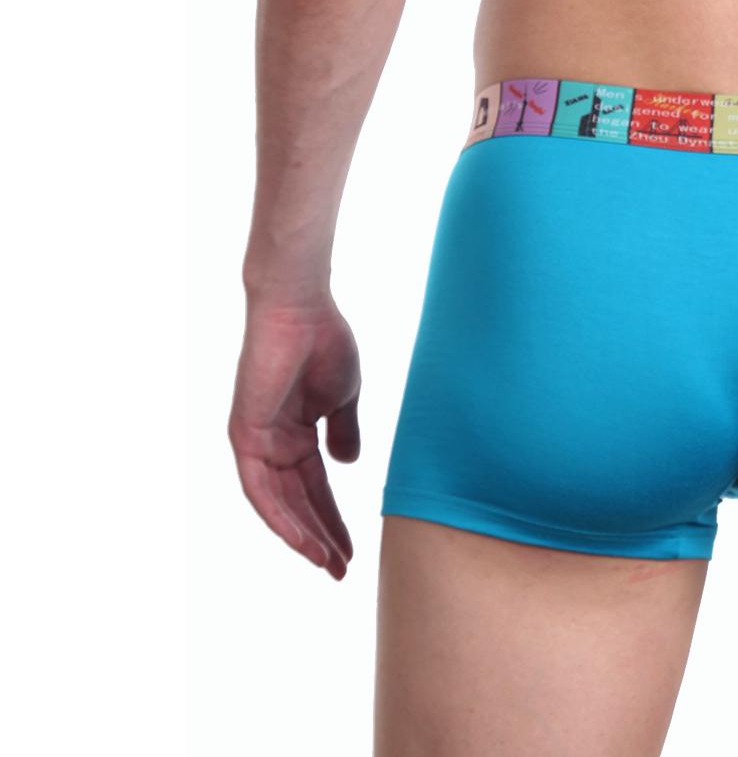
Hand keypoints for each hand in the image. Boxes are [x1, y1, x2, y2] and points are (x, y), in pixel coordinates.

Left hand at [229, 295, 360, 579]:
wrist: (302, 308)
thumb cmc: (324, 340)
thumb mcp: (343, 396)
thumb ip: (344, 431)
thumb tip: (349, 465)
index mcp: (295, 434)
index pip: (315, 487)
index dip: (334, 518)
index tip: (353, 547)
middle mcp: (272, 444)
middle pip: (297, 502)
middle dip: (321, 536)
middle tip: (343, 568)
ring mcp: (257, 442)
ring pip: (278, 504)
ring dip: (303, 536)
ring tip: (329, 563)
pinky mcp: (245, 436)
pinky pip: (260, 490)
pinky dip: (280, 518)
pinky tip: (302, 541)